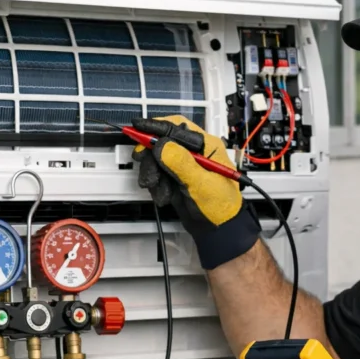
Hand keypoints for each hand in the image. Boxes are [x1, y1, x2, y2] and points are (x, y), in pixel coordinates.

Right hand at [132, 115, 259, 269]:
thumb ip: (182, 163)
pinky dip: (156, 186)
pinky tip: (164, 196)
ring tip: (159, 189)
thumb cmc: (221, 207)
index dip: (156, 127)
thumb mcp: (202, 183)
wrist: (217, 231)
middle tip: (148, 172)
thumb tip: (163, 146)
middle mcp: (194, 153)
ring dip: (153, 175)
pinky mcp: (175, 178)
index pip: (177, 128)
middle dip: (152, 158)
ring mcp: (183, 166)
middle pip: (163, 143)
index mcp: (206, 146)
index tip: (138, 128)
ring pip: (157, 160)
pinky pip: (157, 175)